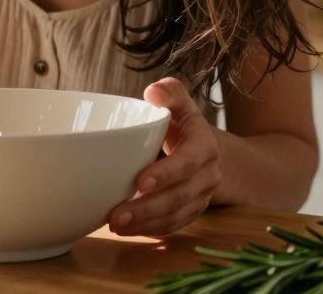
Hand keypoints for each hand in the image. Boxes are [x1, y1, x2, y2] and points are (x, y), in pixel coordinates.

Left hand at [108, 77, 222, 236]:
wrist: (207, 152)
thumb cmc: (184, 126)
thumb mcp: (181, 105)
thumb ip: (170, 94)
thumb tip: (154, 91)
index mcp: (204, 147)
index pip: (188, 163)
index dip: (167, 173)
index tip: (140, 181)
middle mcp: (207, 176)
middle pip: (180, 197)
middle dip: (148, 208)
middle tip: (116, 215)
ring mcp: (201, 198)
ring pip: (176, 216)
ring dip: (145, 224)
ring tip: (114, 225)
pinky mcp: (191, 213)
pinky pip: (173, 226)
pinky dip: (150, 230)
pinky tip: (126, 230)